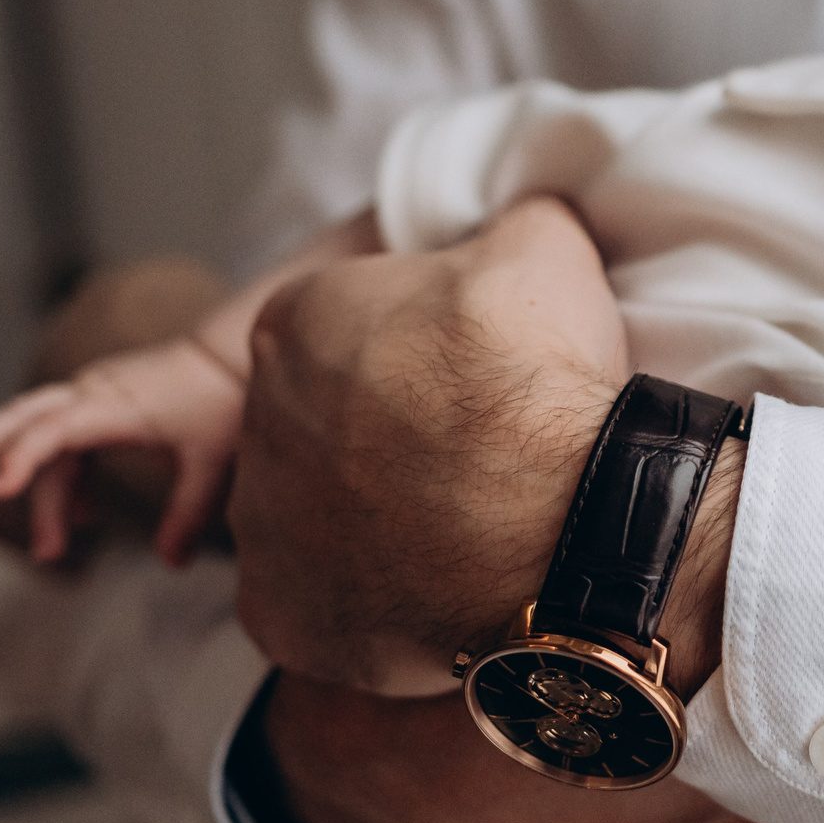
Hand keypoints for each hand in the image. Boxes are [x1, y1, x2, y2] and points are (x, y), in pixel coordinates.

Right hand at [0, 337, 243, 565]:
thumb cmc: (219, 403)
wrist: (227, 356)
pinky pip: (62, 437)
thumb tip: (171, 564)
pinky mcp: (96, 399)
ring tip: (15, 521)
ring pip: (33, 426)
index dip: (24, 459)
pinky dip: (60, 473)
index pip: (55, 429)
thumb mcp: (211, 464)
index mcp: (115, 404)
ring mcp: (90, 392)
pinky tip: (80, 517)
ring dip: (15, 468)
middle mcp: (93, 392)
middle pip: (22, 416)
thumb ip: (189, 515)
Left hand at [229, 198, 643, 690]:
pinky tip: (428, 590)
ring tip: (456, 530)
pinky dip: (362, 602)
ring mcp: (261, 526)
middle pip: (319, 423)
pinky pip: (314, 602)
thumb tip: (526, 209)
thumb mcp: (545, 249)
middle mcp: (256, 419)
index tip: (466, 380)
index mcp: (294, 321)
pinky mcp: (278, 613)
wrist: (567, 530)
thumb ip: (514, 219)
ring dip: (369, 520)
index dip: (412, 352)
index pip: (339, 326)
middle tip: (467, 456)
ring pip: (312, 515)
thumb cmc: (543, 386)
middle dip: (380, 438)